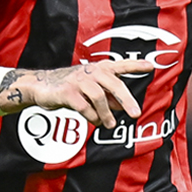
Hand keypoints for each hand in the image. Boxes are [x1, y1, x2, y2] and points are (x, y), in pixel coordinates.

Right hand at [27, 57, 156, 127]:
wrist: (40, 86)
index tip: (150, 67)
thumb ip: (108, 97)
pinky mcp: (67, 92)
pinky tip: (95, 122)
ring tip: (110, 125)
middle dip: (126, 100)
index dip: (135, 66)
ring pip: (99, 97)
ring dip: (106, 114)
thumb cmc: (70, 87)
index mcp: (99, 69)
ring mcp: (78, 80)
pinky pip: (84, 106)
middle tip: (135, 114)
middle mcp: (91, 71)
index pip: (121, 66)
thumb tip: (125, 106)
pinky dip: (92, 116)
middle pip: (114, 84)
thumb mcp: (91, 90)